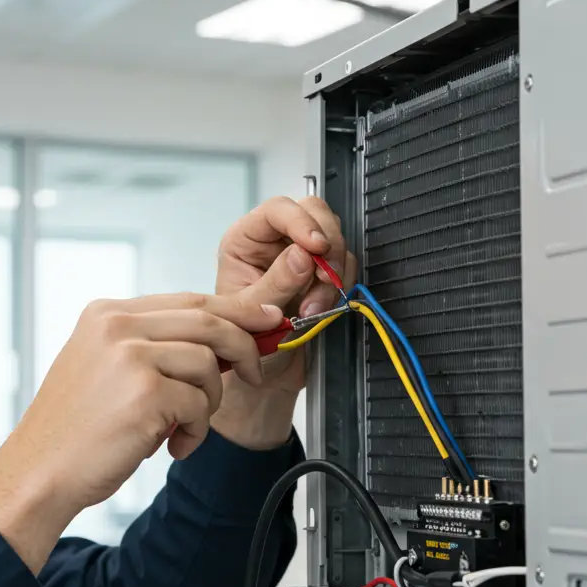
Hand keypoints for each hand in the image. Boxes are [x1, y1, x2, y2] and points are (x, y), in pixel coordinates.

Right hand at [0, 293, 283, 570]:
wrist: (39, 473)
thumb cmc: (75, 430)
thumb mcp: (106, 368)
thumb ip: (154, 346)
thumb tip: (225, 337)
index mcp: (106, 313)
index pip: (189, 298)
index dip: (236, 309)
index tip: (266, 320)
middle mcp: (116, 326)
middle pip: (209, 320)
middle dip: (245, 346)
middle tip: (253, 373)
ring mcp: (130, 356)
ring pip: (210, 363)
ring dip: (208, 402)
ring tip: (182, 426)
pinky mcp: (146, 393)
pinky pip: (201, 404)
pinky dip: (197, 431)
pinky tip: (171, 445)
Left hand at [210, 196, 357, 447]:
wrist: (263, 376)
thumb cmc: (242, 346)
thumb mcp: (249, 315)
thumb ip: (275, 283)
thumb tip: (302, 254)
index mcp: (245, 241)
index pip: (278, 210)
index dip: (301, 222)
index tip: (316, 247)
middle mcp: (274, 241)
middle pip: (314, 214)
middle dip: (326, 246)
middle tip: (323, 280)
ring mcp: (302, 255)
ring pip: (335, 239)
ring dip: (333, 273)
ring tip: (315, 308)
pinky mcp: (323, 273)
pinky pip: (345, 264)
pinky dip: (341, 286)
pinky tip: (323, 309)